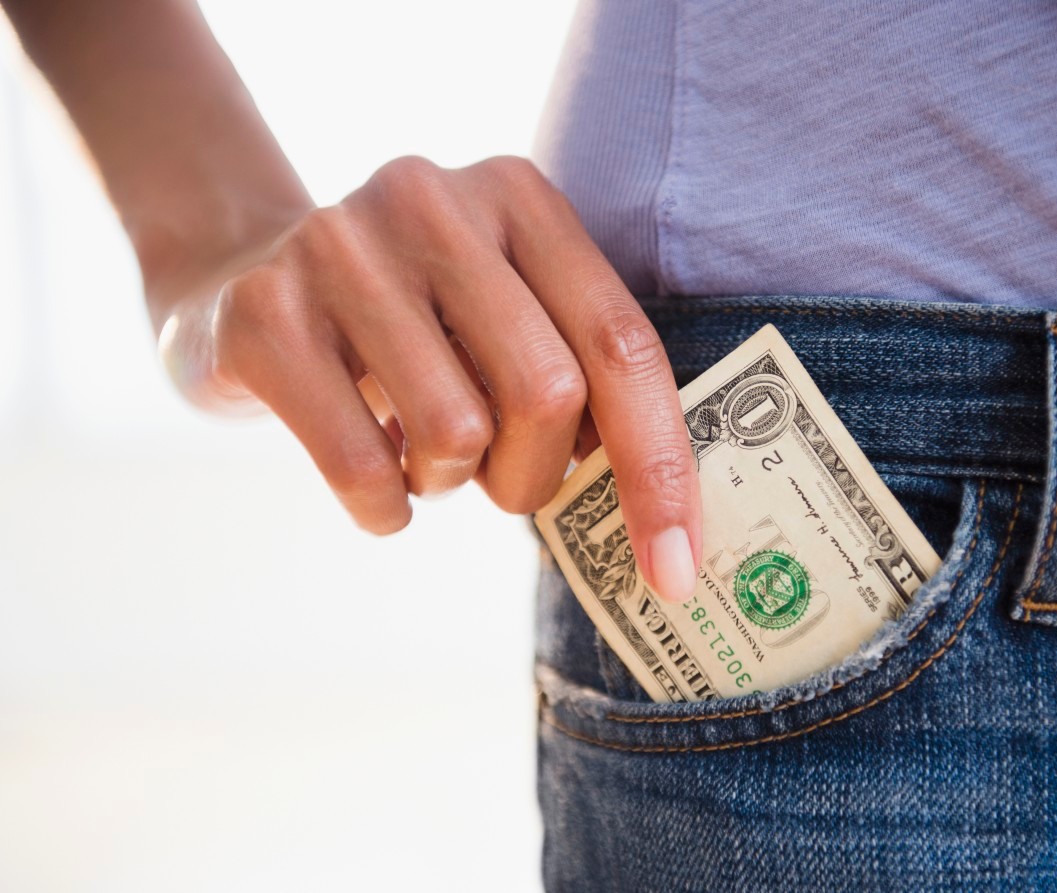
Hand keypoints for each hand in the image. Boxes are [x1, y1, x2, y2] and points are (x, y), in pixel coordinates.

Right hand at [157, 155, 701, 602]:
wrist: (235, 277)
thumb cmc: (410, 326)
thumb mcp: (501, 316)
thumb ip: (581, 377)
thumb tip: (667, 516)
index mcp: (519, 198)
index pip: (623, 344)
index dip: (660, 467)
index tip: (676, 568)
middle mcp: (432, 201)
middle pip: (547, 393)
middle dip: (534, 476)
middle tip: (499, 480)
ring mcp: (339, 248)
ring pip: (456, 434)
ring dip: (450, 484)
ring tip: (421, 453)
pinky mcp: (264, 312)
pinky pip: (363, 467)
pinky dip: (384, 508)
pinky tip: (375, 484)